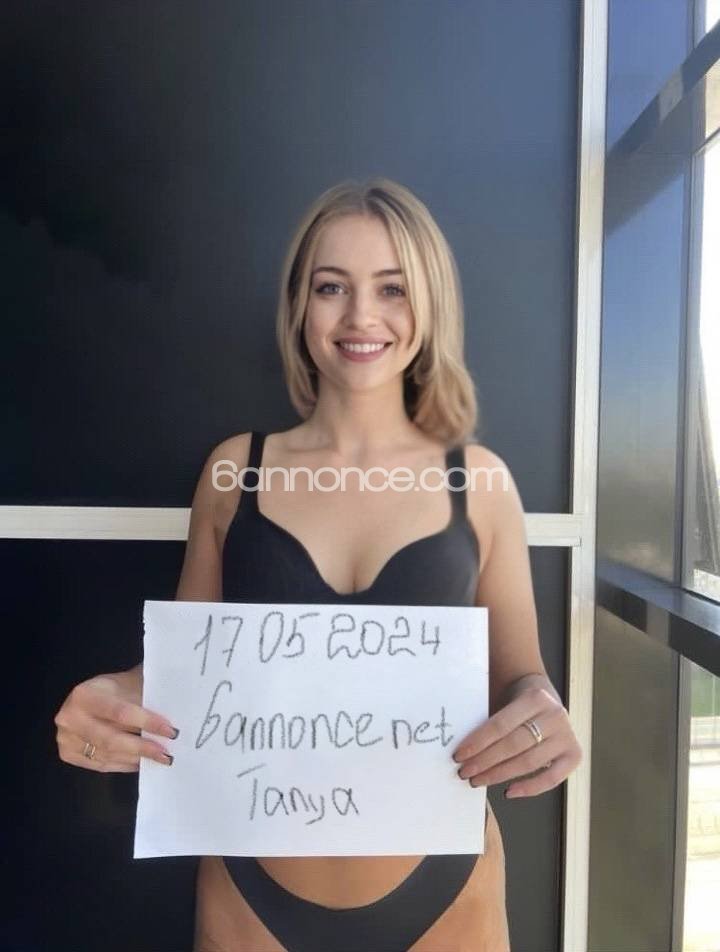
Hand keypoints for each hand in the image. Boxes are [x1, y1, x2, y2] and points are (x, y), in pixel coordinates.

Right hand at [54, 667, 178, 772]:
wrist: (94, 694)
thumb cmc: (118, 687)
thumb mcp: (131, 684)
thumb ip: (147, 701)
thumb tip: (174, 721)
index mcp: (85, 695)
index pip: (120, 712)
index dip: (147, 722)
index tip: (170, 731)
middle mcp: (69, 717)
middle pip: (111, 739)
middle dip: (142, 747)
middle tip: (167, 754)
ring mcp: (66, 738)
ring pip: (107, 755)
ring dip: (136, 759)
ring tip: (158, 759)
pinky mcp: (68, 754)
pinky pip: (101, 765)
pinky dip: (124, 765)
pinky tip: (141, 763)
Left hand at [452, 687, 581, 797]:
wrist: (545, 696)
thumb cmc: (517, 702)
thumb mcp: (506, 699)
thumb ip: (490, 720)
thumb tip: (463, 750)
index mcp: (535, 697)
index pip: (501, 725)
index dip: (478, 742)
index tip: (459, 755)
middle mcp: (555, 716)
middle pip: (514, 745)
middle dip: (485, 761)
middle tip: (465, 772)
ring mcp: (567, 736)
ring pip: (529, 762)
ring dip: (500, 775)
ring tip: (478, 780)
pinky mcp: (574, 754)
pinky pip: (552, 778)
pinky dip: (530, 788)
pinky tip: (508, 792)